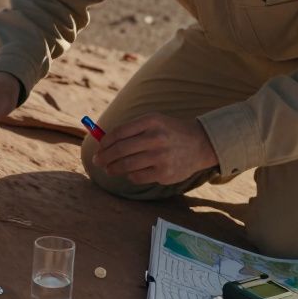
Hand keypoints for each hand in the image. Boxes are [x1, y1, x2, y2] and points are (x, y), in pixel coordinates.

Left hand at [93, 113, 218, 185]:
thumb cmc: (169, 132)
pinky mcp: (165, 173)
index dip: (105, 142)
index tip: (100, 147)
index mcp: (151, 121)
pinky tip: (130, 173)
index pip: (119, 132)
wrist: (200, 144)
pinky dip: (130, 175)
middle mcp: (156, 138)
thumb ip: (130, 130)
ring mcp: (161, 157)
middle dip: (104, 157)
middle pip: (120, 150)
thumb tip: (103, 142)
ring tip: (109, 169)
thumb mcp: (153, 122)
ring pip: (126, 165)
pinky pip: (137, 177)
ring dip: (113, 169)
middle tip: (97, 161)